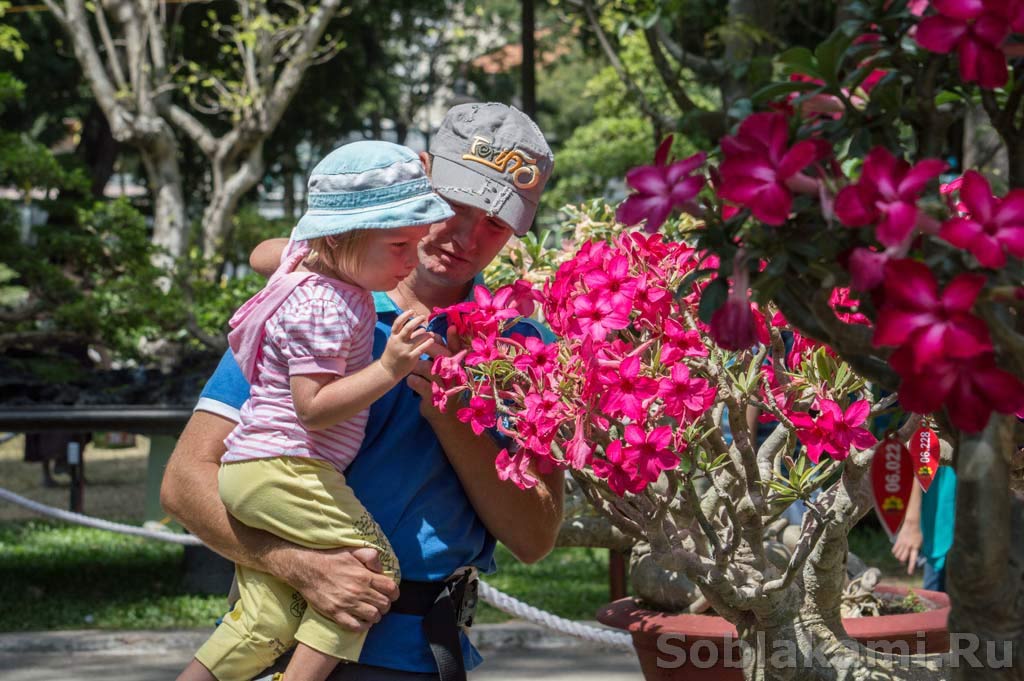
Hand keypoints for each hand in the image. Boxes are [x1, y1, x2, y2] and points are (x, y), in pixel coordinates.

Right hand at [281, 546, 398, 631]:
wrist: (306, 569)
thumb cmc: (331, 559)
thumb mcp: (353, 551)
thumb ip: (370, 557)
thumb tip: (381, 569)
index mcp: (364, 576)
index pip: (390, 589)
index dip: (394, 593)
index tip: (391, 595)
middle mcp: (358, 591)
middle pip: (384, 604)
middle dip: (385, 605)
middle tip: (380, 604)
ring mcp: (347, 603)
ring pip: (373, 617)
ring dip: (375, 616)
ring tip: (371, 613)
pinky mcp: (335, 613)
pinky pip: (355, 626)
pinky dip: (362, 626)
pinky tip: (361, 621)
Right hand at [381, 310, 434, 379]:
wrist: (388, 371)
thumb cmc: (393, 354)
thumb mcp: (396, 342)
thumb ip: (407, 335)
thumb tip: (422, 328)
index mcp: (393, 336)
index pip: (397, 323)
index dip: (405, 315)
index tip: (412, 311)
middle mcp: (398, 342)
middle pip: (408, 327)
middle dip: (417, 320)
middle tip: (423, 317)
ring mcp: (404, 350)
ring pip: (417, 338)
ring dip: (426, 333)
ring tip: (431, 333)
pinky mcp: (410, 358)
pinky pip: (421, 349)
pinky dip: (427, 343)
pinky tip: (432, 340)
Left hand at [407, 326, 458, 420]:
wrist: (449, 416)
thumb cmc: (449, 386)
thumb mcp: (454, 367)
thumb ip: (453, 346)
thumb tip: (452, 326)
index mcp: (457, 364)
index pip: (449, 345)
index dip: (436, 341)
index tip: (429, 342)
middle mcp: (452, 373)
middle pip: (437, 354)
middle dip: (423, 349)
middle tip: (416, 353)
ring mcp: (443, 385)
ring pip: (425, 366)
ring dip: (416, 366)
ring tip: (414, 370)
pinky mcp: (432, 396)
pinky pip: (417, 382)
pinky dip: (412, 380)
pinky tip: (412, 382)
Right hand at [891, 518, 922, 575]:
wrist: (912, 524)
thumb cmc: (918, 534)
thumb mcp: (920, 542)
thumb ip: (917, 549)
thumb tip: (914, 557)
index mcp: (915, 547)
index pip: (912, 559)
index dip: (911, 567)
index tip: (909, 573)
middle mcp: (908, 546)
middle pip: (902, 558)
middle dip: (902, 561)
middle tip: (903, 561)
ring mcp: (902, 543)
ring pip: (897, 555)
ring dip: (899, 557)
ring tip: (901, 555)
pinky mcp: (898, 540)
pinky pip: (894, 550)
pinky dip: (895, 552)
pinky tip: (897, 551)